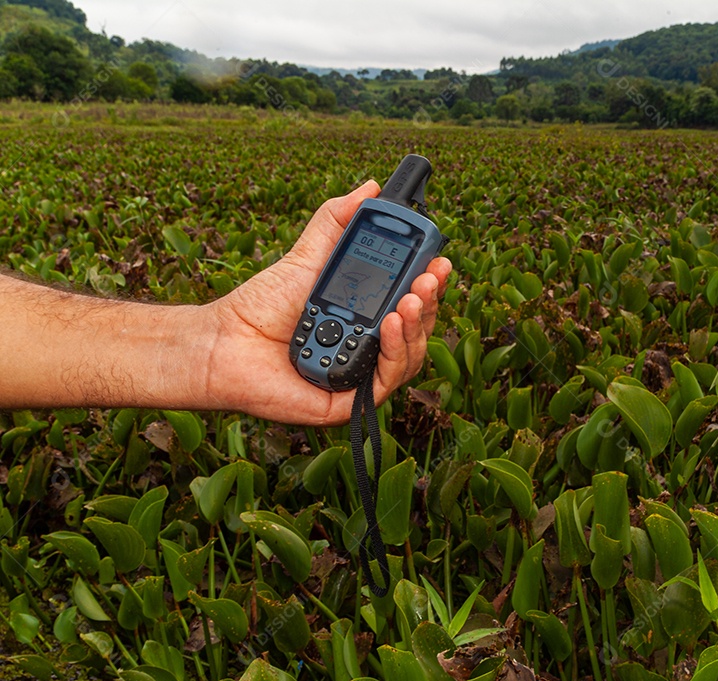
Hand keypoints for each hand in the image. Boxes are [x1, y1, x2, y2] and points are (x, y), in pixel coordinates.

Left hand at [203, 181, 451, 424]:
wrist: (223, 342)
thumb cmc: (261, 306)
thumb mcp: (307, 255)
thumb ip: (336, 222)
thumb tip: (371, 188)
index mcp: (367, 316)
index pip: (412, 301)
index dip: (430, 283)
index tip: (440, 260)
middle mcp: (370, 348)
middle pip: (418, 329)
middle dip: (430, 301)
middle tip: (429, 277)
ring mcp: (361, 375)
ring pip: (411, 356)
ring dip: (417, 326)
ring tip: (410, 299)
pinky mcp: (349, 400)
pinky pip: (386, 382)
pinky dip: (395, 352)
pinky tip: (391, 325)